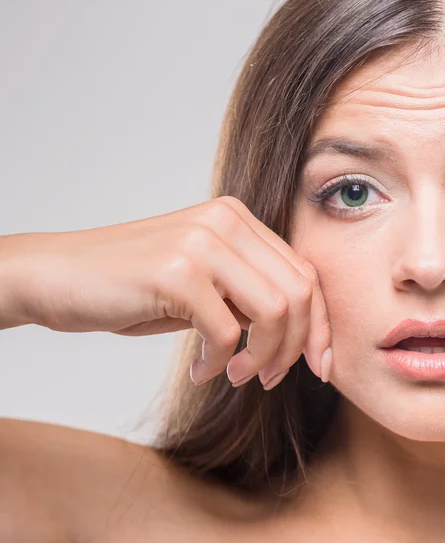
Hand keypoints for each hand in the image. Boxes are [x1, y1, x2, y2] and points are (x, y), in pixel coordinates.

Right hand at [11, 196, 331, 388]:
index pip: (304, 272)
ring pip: (275, 311)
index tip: (317, 364)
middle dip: (298, 347)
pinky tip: (202, 371)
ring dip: (264, 357)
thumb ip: (245, 296)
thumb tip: (293, 334)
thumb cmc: (130, 285)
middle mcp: (224, 220)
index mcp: (236, 218)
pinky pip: (225, 331)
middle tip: (270, 377)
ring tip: (237, 375)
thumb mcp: (201, 285)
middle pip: (299, 291)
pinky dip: (219, 362)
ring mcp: (201, 242)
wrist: (59, 275)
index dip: (319, 325)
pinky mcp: (176, 270)